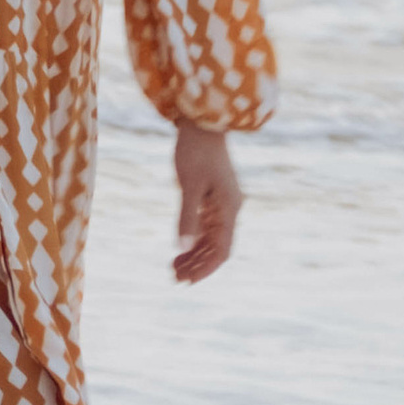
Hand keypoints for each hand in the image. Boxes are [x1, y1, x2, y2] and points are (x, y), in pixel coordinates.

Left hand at [171, 123, 240, 284]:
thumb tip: (182, 247)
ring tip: (173, 269)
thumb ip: (186, 217)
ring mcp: (222, 204)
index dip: (206, 269)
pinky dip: (193, 240)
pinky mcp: (212, 198)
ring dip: (194, 255)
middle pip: (217, 248)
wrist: (201, 122)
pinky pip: (205, 227)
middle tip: (174, 278)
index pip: (222, 250)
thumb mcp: (188, 185)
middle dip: (197, 265)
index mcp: (229, 208)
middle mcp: (230, 209)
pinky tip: (178, 250)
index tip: (188, 281)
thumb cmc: (195, 151)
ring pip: (210, 239)